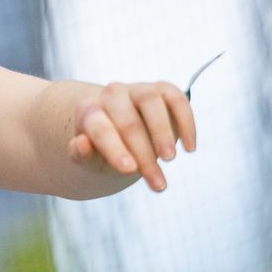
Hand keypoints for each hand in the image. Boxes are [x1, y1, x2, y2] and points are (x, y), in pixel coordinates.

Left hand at [67, 81, 196, 192]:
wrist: (124, 133)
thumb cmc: (105, 151)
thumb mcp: (91, 160)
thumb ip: (82, 155)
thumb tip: (81, 143)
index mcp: (90, 111)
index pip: (99, 128)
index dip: (114, 149)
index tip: (129, 171)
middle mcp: (112, 94)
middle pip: (127, 120)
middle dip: (143, 154)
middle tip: (157, 183)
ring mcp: (138, 88)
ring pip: (150, 100)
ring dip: (162, 131)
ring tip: (170, 159)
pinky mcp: (163, 89)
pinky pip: (177, 98)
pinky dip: (186, 121)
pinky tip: (190, 147)